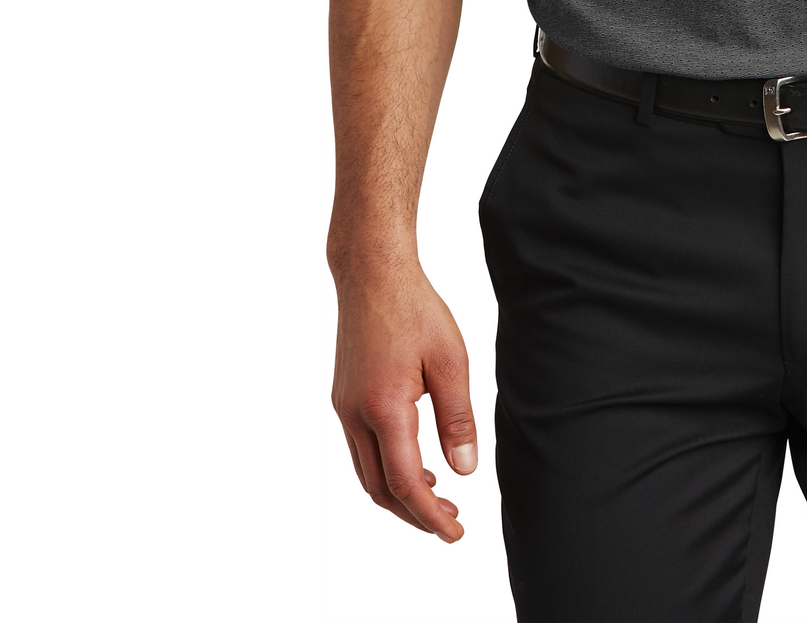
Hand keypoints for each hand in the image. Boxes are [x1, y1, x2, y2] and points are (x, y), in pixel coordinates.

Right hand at [331, 259, 476, 541]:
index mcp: (384, 408)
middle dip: (414, 514)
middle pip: (379, 489)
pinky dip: (385, 468)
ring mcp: (344, 407)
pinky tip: (414, 460)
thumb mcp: (451, 360)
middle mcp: (355, 414)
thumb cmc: (414, 309)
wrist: (372, 274)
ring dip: (398, 493)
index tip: (454, 533)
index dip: (430, 516)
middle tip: (450, 522)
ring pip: (366, 473)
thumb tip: (463, 471)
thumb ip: (457, 418)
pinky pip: (361, 450)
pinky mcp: (343, 397)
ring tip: (436, 496)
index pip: (404, 483)